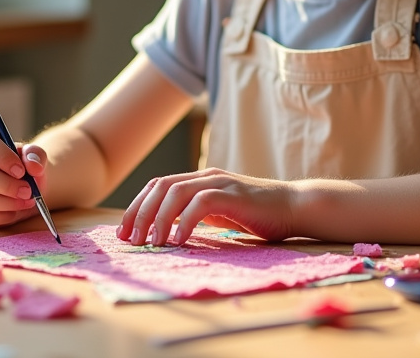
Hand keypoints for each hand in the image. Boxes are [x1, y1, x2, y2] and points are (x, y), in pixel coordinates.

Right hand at [0, 124, 46, 229]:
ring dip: (8, 203)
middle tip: (28, 190)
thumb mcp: (33, 156)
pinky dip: (4, 216)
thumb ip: (35, 155)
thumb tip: (33, 166)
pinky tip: (15, 211)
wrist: (23, 187)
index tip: (21, 170)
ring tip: (26, 200)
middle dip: (7, 185)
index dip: (2, 156)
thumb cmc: (24, 167)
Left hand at [117, 167, 295, 246]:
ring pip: (176, 192)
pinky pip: (201, 203)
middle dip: (139, 213)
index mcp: (200, 180)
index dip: (137, 207)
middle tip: (130, 239)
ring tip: (152, 243)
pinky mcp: (233, 195)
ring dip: (158, 218)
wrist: (295, 207)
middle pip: (160, 186)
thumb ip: (197, 215)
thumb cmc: (258, 215)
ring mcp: (220, 183)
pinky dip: (185, 222)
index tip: (124, 232)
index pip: (158, 185)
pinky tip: (179, 240)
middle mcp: (206, 176)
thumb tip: (169, 231)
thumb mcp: (220, 214)